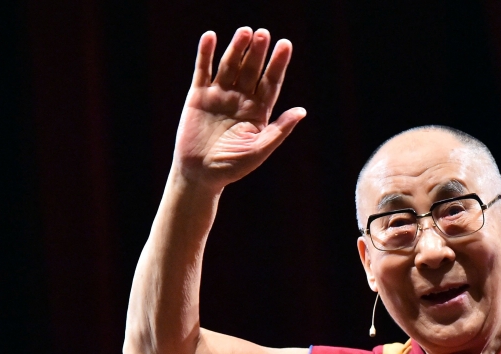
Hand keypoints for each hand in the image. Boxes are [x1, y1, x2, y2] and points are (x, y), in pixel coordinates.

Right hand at [173, 27, 304, 190]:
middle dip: (258, 53)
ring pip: (230, 66)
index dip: (278, 64)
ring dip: (237, 48)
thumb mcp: (259, 150)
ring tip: (245, 32)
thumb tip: (302, 111)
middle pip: (251, 70)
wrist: (200, 175)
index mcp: (259, 111)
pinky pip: (203, 70)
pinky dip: (206, 53)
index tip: (285, 45)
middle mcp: (241, 99)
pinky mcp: (198, 95)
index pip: (271, 82)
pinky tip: (210, 37)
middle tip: (264, 34)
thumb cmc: (232, 167)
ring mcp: (220, 95)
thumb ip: (279, 130)